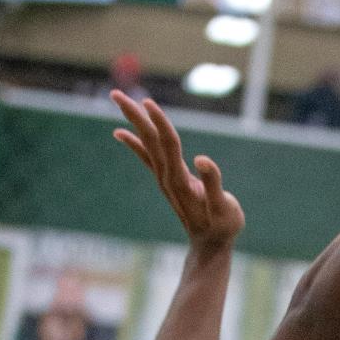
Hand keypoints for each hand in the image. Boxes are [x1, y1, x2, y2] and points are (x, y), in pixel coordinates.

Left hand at [111, 90, 244, 248]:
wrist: (209, 246)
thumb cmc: (222, 226)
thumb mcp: (224, 208)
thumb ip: (213, 184)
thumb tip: (203, 159)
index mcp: (181, 181)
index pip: (169, 145)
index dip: (160, 123)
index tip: (148, 103)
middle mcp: (168, 177)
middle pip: (149, 140)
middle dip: (134, 116)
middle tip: (115, 93)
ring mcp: (165, 179)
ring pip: (146, 144)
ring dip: (133, 122)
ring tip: (118, 100)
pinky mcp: (168, 181)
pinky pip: (147, 157)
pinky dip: (133, 143)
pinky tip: (120, 132)